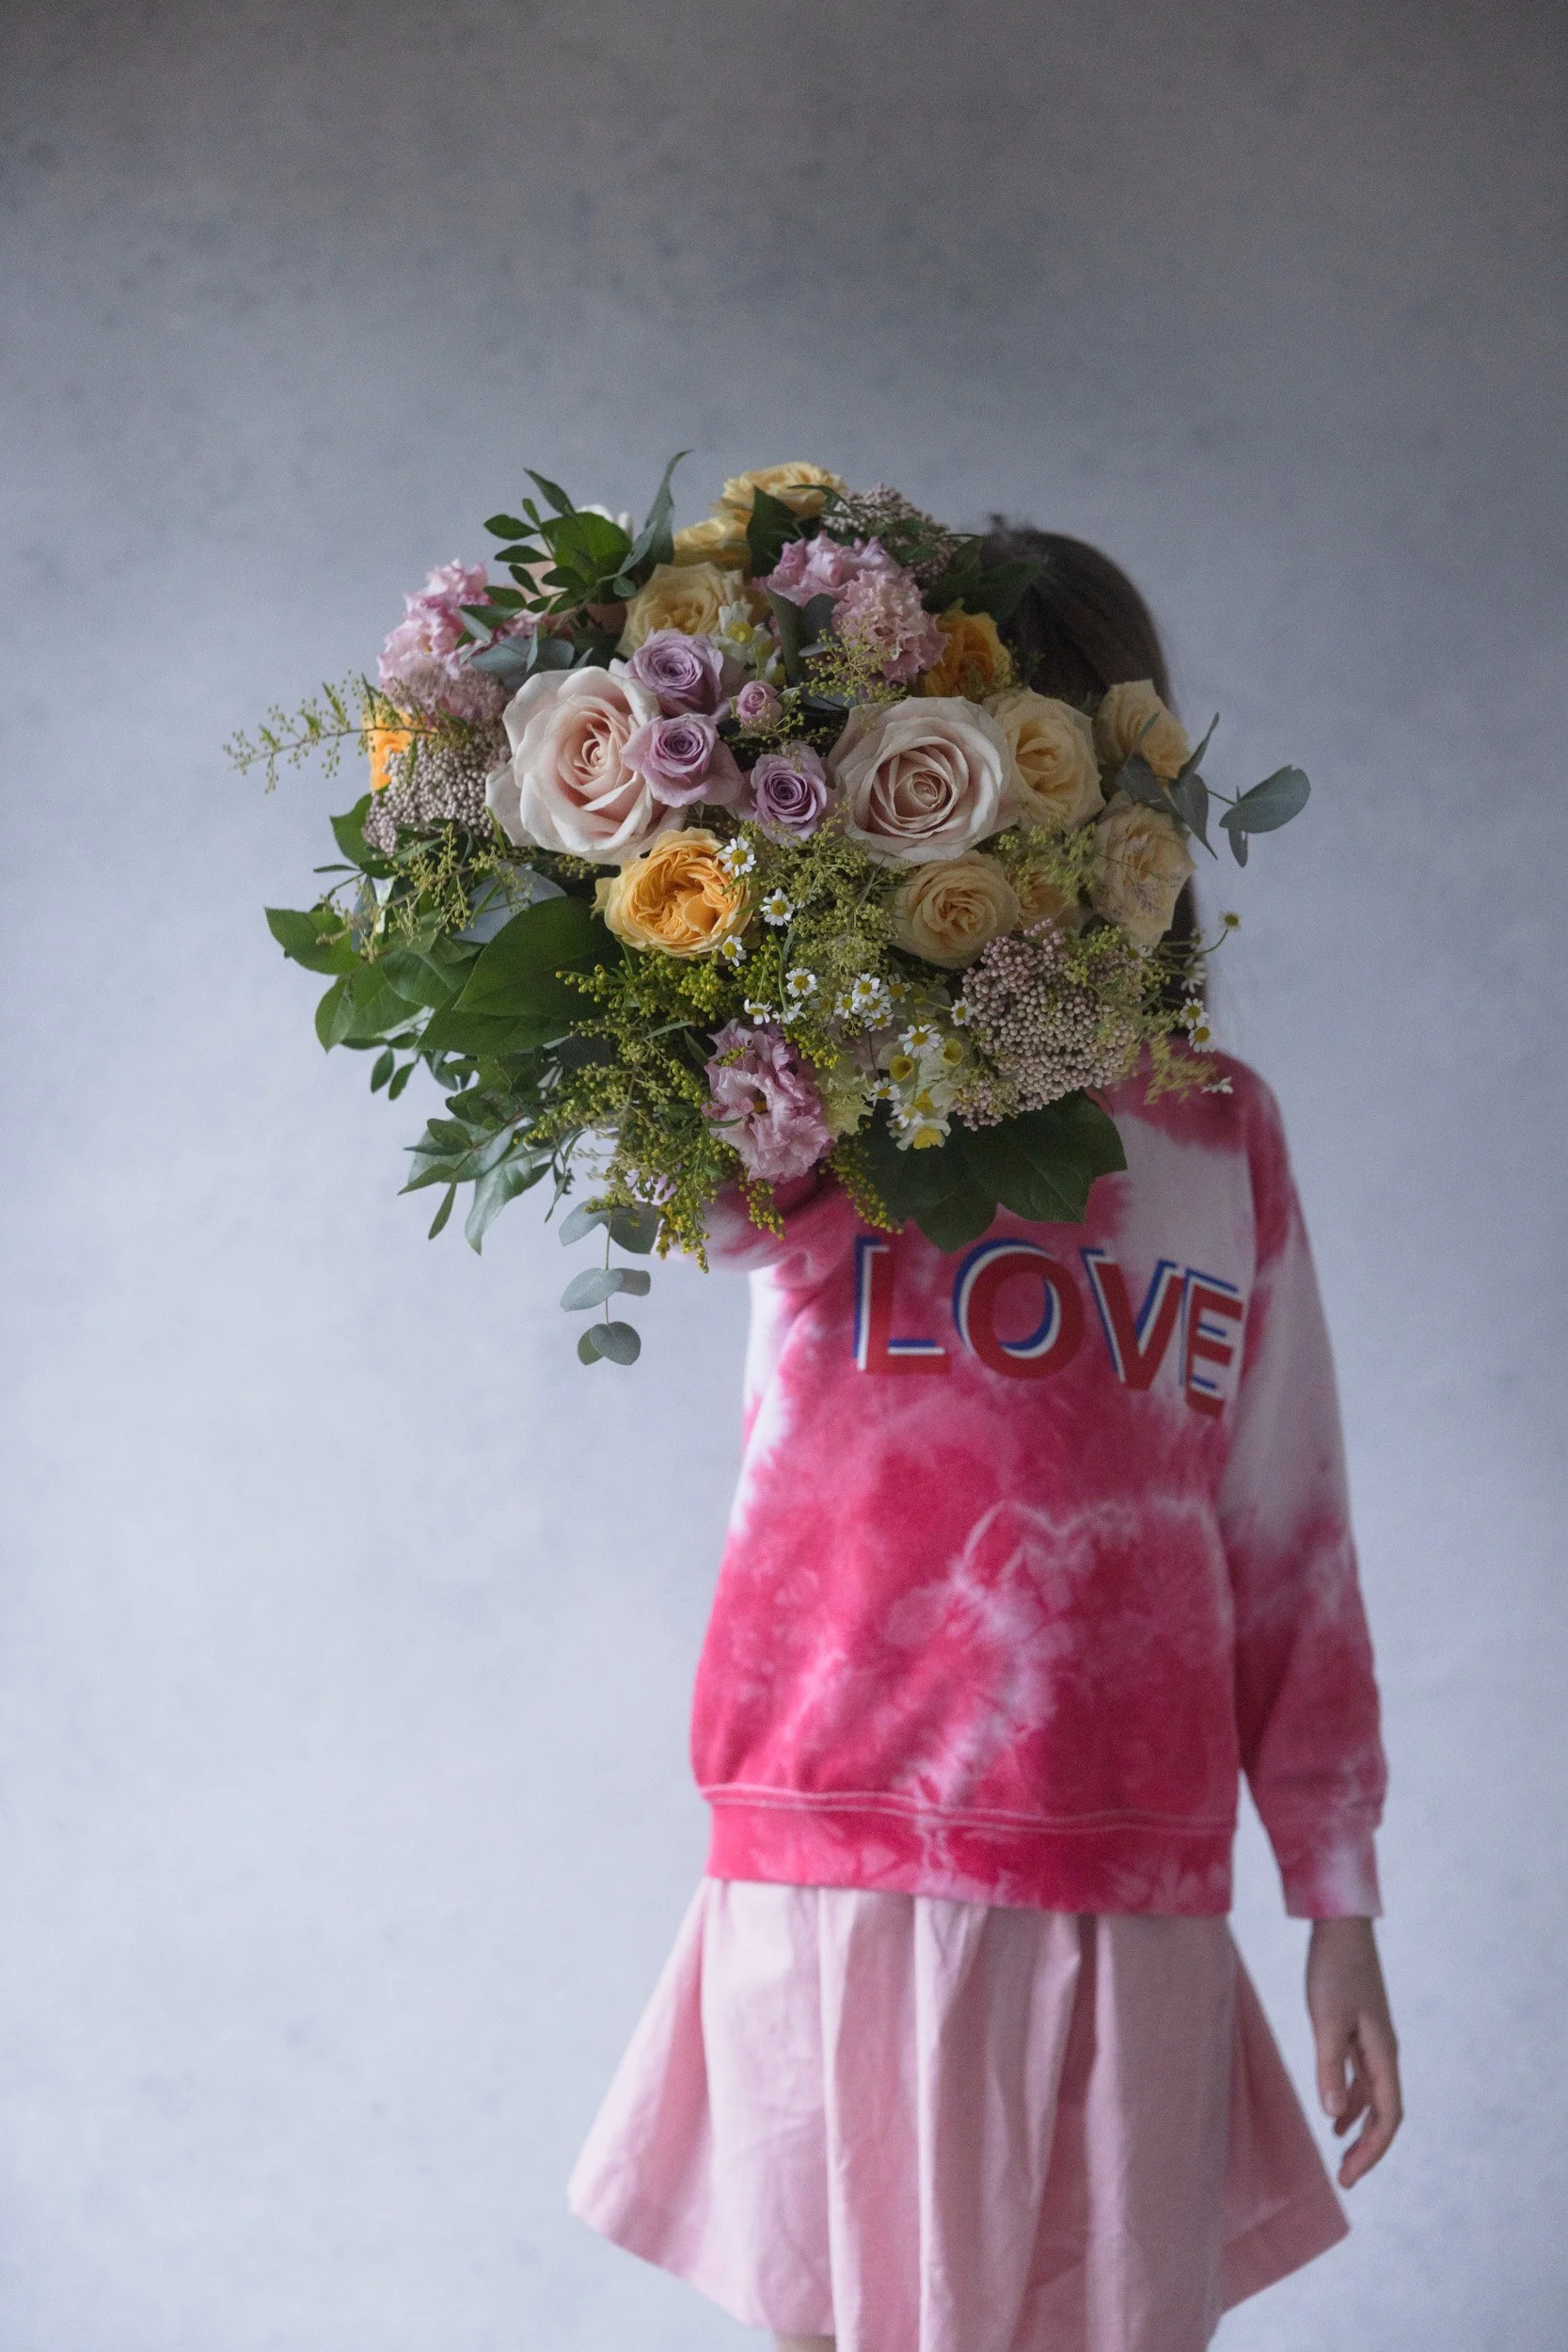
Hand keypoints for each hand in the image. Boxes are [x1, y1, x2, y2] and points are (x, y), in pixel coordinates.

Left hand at [1305, 1917, 1401, 2187]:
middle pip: (1384, 2114)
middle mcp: (1384, 2053)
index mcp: (1383, 2054)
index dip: (1372, 2152)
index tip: (1349, 2178)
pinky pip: (1361, 2080)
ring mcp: (1373, 2042)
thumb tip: (1333, 2117)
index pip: (1388, 2118)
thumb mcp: (1326, 2019)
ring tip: (1339, 2157)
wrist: (1339, 1927)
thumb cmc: (1333, 1970)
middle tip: (1344, 2179)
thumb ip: (1330, 2066)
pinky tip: (1333, 2116)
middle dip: (1368, 2150)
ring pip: (1373, 2099)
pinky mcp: (1359, 2030)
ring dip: (1359, 2129)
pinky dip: (1350, 2102)